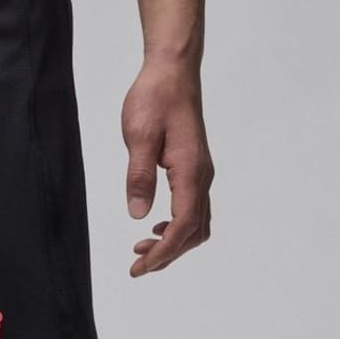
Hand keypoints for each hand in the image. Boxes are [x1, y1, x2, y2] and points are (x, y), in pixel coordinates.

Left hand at [121, 62, 213, 277]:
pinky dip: (178, 227)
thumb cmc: (155, 97)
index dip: (162, 253)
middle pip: (193, 233)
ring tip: (142, 249)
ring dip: (173, 243)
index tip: (139, 267)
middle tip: (137, 265)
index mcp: (190, 172)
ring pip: (196, 224)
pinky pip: (193, 208)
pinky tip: (156, 226)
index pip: (181, 227)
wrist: (173, 71)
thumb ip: (139, 176)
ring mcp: (201, 174)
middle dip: (167, 255)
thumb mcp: (138, 135)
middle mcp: (202, 177)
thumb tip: (139, 215)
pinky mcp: (195, 169)